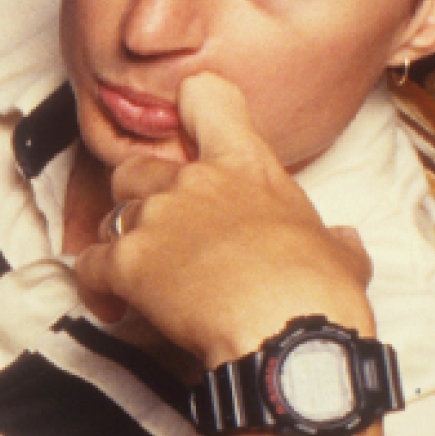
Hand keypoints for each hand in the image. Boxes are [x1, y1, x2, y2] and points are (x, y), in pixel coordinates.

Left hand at [74, 72, 372, 364]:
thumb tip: (344, 240)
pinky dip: (96, 285)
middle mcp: (191, 182)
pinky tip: (114, 306)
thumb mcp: (341, 258)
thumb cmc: (318, 293)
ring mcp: (154, 218)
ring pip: (110, 215)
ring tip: (143, 280)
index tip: (187, 130)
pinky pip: (89, 265)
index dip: (191, 108)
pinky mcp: (126, 262)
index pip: (207, 99)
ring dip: (120, 243)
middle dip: (140, 196)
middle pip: (136, 167)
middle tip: (162, 235)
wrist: (286, 335)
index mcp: (244, 167)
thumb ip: (334, 241)